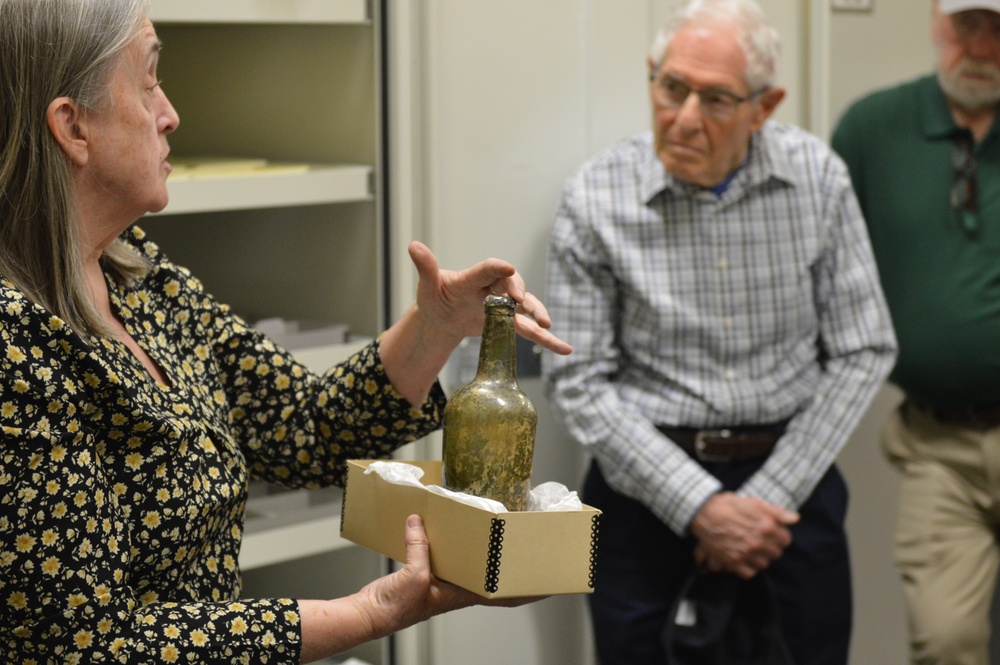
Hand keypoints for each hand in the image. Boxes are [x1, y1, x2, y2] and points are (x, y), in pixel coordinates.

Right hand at [299, 515, 538, 661]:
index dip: (528, 591)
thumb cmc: (396, 607)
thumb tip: (420, 522)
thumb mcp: (414, 576)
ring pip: (472, 565)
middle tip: (527, 549)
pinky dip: (454, 543)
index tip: (548, 585)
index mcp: (462, 594)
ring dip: (484, 552)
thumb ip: (420, 548)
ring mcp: (443, 581)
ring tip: (496, 533)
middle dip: (510, 567)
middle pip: (493, 578)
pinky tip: (450, 530)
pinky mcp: (427, 572)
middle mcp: (458, 588)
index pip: (505, 595)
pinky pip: (447, 554)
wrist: (370, 614)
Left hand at [380, 242, 570, 404]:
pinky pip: (530, 330)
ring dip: (538, 312)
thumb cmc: (435, 298)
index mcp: (472, 278)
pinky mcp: (509, 322)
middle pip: (511, 285)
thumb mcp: (428, 286)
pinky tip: (565, 349)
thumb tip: (413, 246)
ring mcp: (503, 305)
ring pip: (525, 306)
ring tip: (546, 323)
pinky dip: (548, 340)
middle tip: (520, 299)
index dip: (498, 268)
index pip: (487, 269)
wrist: (442, 317)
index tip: (508, 269)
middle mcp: (492, 288)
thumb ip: (426, 268)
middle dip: (518, 291)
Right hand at [688, 492, 798, 578]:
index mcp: (766, 527)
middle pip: (776, 554)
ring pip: (764, 564)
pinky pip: (749, 573)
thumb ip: (776, 512)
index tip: (772, 533)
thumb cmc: (729, 505)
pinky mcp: (733, 562)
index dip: (779, 535)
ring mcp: (746, 554)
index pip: (785, 540)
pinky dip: (748, 568)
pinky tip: (744, 558)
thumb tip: (795, 518)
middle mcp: (758, 543)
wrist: (703, 512)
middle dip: (770, 547)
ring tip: (752, 549)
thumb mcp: (754, 502)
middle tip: (761, 540)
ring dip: (760, 558)